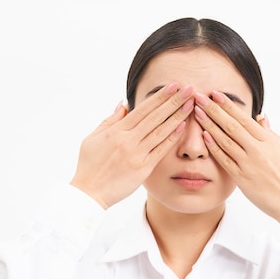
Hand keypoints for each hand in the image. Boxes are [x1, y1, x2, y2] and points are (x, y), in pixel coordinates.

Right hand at [70, 83, 194, 208]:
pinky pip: (160, 151)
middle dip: (173, 101)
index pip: (142, 109)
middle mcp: (127, 140)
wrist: (89, 193)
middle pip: (155, 117)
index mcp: (115, 131)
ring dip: (177, 116)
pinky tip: (182, 126)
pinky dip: (171, 138)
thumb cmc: (89, 165)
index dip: (159, 96)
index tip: (173, 86)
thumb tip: (122, 104)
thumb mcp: (93, 138)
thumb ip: (110, 121)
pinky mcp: (143, 169)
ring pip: (161, 131)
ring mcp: (136, 154)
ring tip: (190, 104)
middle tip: (189, 89)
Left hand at [194, 91, 279, 230]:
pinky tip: (204, 136)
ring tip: (197, 112)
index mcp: (269, 141)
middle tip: (199, 97)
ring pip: (225, 140)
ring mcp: (248, 164)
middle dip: (214, 109)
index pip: (244, 118)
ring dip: (209, 125)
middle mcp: (257, 150)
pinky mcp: (242, 178)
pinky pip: (225, 160)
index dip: (228, 105)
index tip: (215, 94)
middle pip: (231, 125)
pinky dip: (214, 147)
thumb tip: (261, 117)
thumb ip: (272, 134)